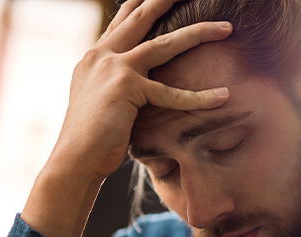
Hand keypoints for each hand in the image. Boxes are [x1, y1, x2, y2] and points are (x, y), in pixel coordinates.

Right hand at [50, 0, 231, 181]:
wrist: (75, 157)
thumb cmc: (91, 139)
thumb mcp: (99, 103)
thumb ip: (114, 87)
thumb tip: (133, 90)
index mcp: (95, 56)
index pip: (122, 21)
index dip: (141, 5)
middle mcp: (102, 55)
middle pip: (142, 18)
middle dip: (167, 0)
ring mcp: (114, 68)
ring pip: (164, 44)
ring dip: (198, 33)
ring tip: (225, 28)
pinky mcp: (127, 89)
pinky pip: (171, 92)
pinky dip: (199, 97)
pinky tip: (222, 96)